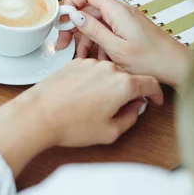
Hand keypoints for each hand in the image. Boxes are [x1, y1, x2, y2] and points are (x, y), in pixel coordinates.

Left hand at [0, 59, 162, 175]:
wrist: (38, 114)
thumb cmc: (71, 125)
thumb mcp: (110, 131)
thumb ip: (130, 117)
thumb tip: (135, 107)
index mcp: (123, 83)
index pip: (149, 83)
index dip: (155, 93)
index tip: (153, 100)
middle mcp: (107, 68)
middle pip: (127, 77)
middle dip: (128, 92)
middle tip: (121, 109)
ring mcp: (88, 63)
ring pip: (107, 73)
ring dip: (107, 85)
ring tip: (94, 105)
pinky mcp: (72, 63)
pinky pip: (89, 71)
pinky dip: (91, 81)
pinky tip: (80, 97)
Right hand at [55, 0, 191, 87]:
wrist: (177, 68)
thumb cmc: (153, 61)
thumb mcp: (116, 48)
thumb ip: (94, 30)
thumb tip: (75, 16)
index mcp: (118, 12)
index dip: (72, 2)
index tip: (61, 19)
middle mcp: (120, 13)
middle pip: (88, 10)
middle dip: (73, 26)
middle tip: (62, 42)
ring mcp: (124, 22)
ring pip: (95, 24)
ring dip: (84, 40)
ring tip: (79, 57)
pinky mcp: (127, 31)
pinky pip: (105, 33)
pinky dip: (97, 45)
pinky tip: (97, 60)